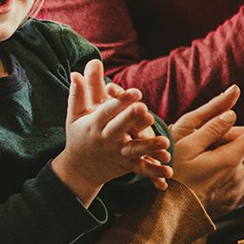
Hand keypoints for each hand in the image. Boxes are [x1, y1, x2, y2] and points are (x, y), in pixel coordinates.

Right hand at [57, 59, 167, 205]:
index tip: (135, 91)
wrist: (78, 169)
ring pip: (133, 150)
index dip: (120, 101)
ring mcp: (117, 154)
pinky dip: (154, 172)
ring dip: (148, 147)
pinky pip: (141, 169)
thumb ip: (79, 93)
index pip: (107, 111)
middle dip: (131, 119)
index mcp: (94, 125)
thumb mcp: (75, 115)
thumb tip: (76, 71)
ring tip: (165, 141)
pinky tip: (168, 171)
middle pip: (119, 128)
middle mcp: (106, 139)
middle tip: (145, 108)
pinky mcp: (126, 166)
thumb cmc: (79, 135)